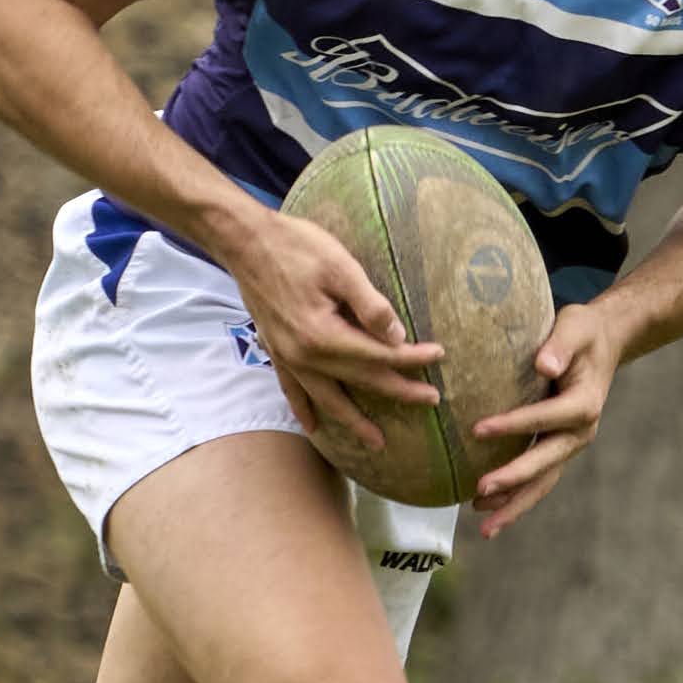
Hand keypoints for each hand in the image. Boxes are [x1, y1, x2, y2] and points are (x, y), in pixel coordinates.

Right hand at [226, 208, 442, 457]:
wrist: (244, 241)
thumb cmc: (295, 247)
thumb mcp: (341, 267)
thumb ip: (370, 305)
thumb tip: (397, 337)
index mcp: (324, 335)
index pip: (379, 354)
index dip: (411, 357)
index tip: (439, 355)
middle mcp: (305, 356)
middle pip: (361, 380)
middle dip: (398, 391)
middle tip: (431, 400)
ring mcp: (288, 357)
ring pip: (328, 399)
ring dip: (354, 420)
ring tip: (377, 442)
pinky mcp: (275, 352)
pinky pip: (292, 391)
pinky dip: (304, 410)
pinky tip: (314, 427)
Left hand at [468, 300, 624, 538]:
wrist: (603, 343)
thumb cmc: (584, 332)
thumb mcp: (575, 326)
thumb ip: (559, 345)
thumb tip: (543, 365)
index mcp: (584, 404)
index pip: (545, 417)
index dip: (512, 425)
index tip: (477, 429)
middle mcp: (580, 432)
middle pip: (545, 463)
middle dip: (513, 480)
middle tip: (479, 491)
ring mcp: (569, 445)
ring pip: (542, 482)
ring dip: (514, 505)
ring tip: (484, 527)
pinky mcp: (557, 449)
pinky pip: (537, 479)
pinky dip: (515, 497)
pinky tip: (487, 510)